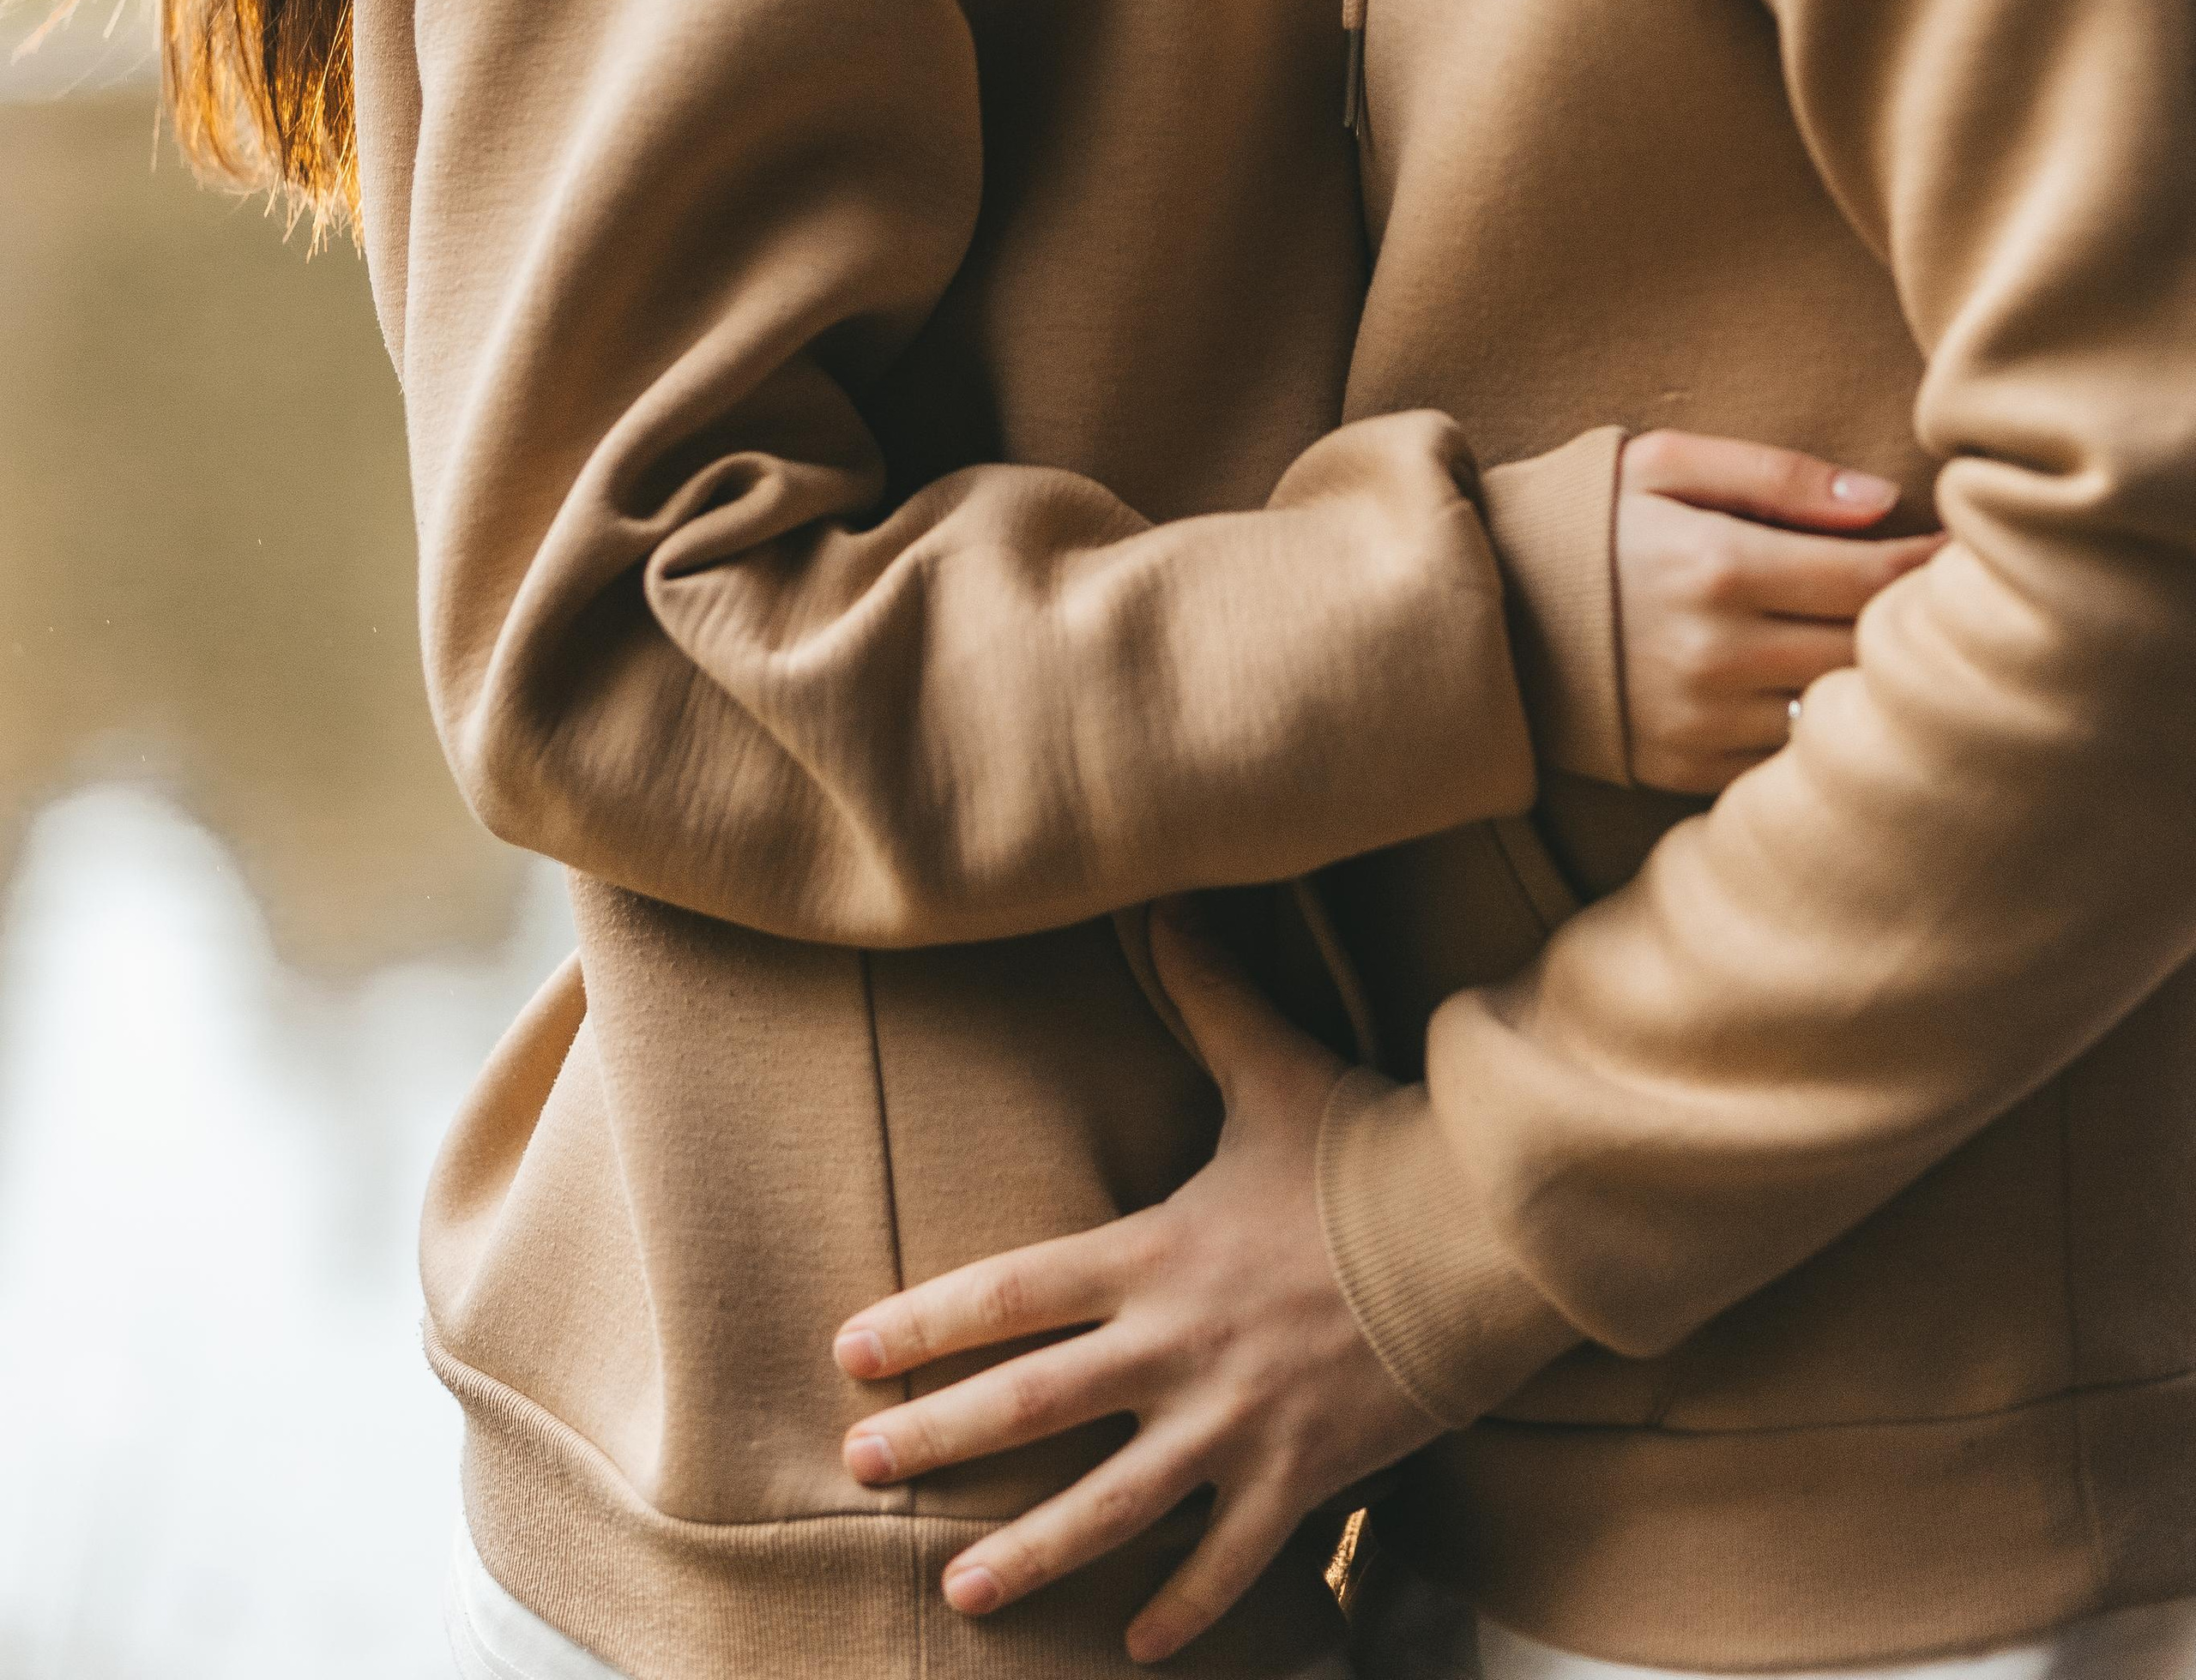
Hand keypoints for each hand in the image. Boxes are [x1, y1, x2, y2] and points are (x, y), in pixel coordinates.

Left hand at [832, 905, 1438, 1663]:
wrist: (1484, 1235)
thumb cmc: (1372, 1149)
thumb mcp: (1275, 1063)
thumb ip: (1206, 992)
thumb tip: (1162, 899)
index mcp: (1157, 1252)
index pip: (1010, 1291)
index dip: (922, 1323)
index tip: (850, 1355)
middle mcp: (1178, 1347)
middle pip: (1031, 1405)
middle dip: (935, 1440)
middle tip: (856, 1467)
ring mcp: (1237, 1422)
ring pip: (1110, 1508)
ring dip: (1030, 1553)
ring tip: (957, 1590)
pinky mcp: (1302, 1477)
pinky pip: (1229, 1561)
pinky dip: (1182, 1609)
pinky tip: (1133, 1645)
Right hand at [1617, 430, 1942, 792]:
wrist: (1478, 610)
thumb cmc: (1581, 520)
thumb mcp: (1660, 463)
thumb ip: (1775, 473)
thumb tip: (1882, 500)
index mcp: (1717, 566)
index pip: (1870, 575)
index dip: (1931, 565)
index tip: (1964, 552)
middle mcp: (1715, 654)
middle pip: (1868, 652)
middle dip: (1921, 627)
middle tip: (1956, 603)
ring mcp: (1700, 723)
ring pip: (1837, 717)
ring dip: (1876, 688)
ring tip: (1905, 656)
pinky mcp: (1683, 771)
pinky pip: (1788, 764)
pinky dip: (1820, 738)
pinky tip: (1829, 704)